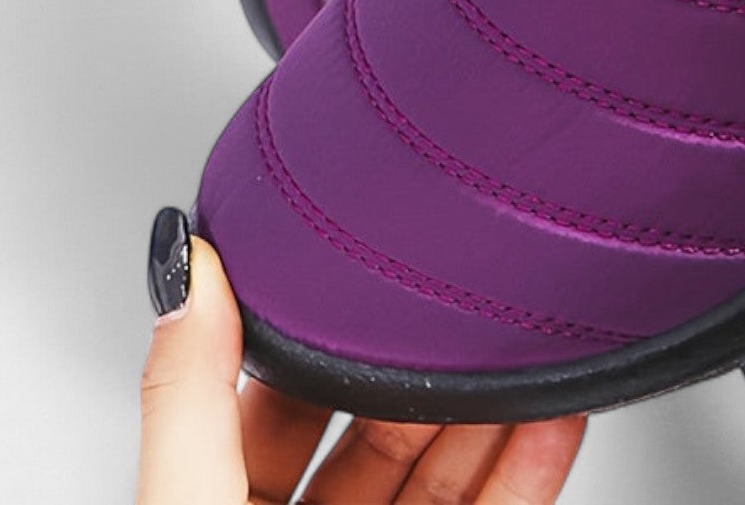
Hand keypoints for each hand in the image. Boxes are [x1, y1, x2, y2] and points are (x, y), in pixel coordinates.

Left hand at [138, 210, 584, 503]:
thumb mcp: (191, 504)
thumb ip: (189, 400)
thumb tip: (188, 274)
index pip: (282, 398)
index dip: (329, 331)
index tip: (372, 264)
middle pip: (380, 428)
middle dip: (431, 362)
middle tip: (475, 292)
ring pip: (451, 466)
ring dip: (498, 406)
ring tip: (533, 338)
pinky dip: (536, 465)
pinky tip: (556, 416)